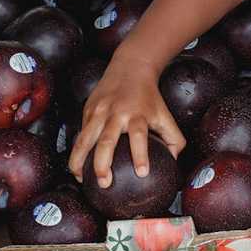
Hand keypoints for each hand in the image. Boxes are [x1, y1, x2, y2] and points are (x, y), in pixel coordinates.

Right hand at [68, 53, 185, 187]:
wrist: (130, 68)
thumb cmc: (149, 97)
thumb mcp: (164, 115)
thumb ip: (173, 138)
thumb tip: (174, 162)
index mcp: (137, 114)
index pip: (139, 135)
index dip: (140, 154)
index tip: (142, 173)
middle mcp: (116, 112)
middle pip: (106, 140)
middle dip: (102, 164)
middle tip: (105, 183)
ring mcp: (99, 111)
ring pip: (85, 139)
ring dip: (80, 160)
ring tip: (82, 179)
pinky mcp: (87, 110)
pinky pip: (80, 134)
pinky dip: (77, 151)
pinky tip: (78, 167)